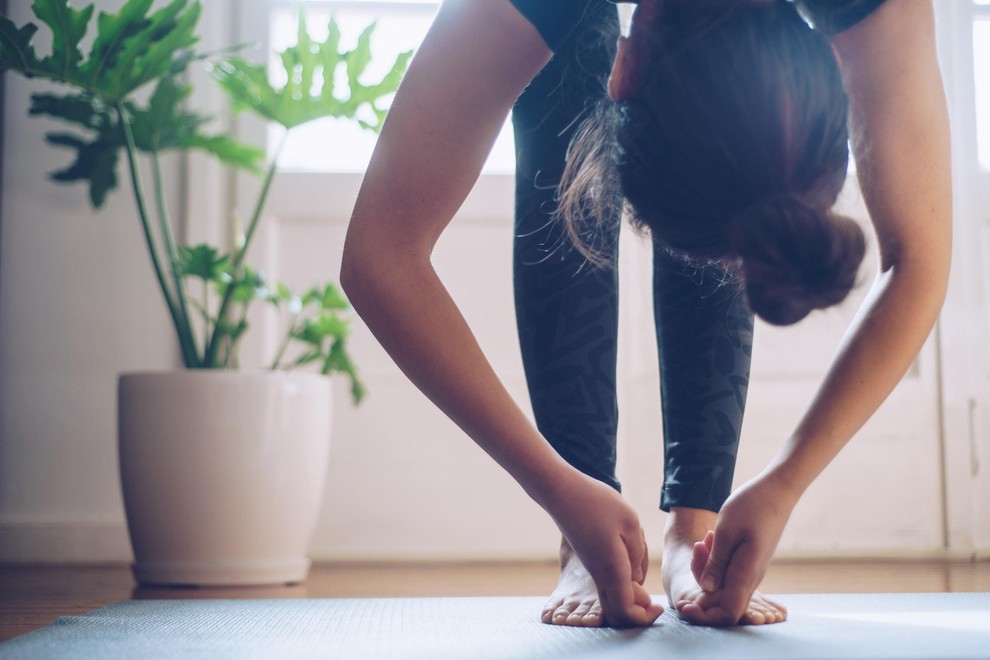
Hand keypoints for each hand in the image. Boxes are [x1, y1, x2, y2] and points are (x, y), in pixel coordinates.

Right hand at [544, 470, 662, 626]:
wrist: (562, 491)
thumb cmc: (597, 502)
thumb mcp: (631, 522)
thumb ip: (638, 554)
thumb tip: (636, 577)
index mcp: (612, 569)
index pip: (626, 612)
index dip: (645, 617)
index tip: (659, 605)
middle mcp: (599, 575)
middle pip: (618, 612)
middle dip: (639, 611)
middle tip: (651, 589)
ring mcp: (593, 569)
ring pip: (613, 597)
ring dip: (633, 592)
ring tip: (641, 554)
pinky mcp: (590, 561)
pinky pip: (608, 584)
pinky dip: (623, 581)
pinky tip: (629, 550)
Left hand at [681, 473, 798, 624]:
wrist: (775, 491)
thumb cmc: (750, 507)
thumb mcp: (725, 533)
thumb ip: (716, 564)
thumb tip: (706, 590)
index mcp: (746, 575)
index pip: (727, 613)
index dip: (705, 617)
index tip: (684, 607)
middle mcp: (750, 578)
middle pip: (720, 600)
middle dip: (700, 583)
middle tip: (697, 549)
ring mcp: (751, 571)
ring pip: (721, 584)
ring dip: (706, 567)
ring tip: (705, 539)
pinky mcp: (748, 562)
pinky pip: (726, 571)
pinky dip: (713, 559)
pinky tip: (711, 537)